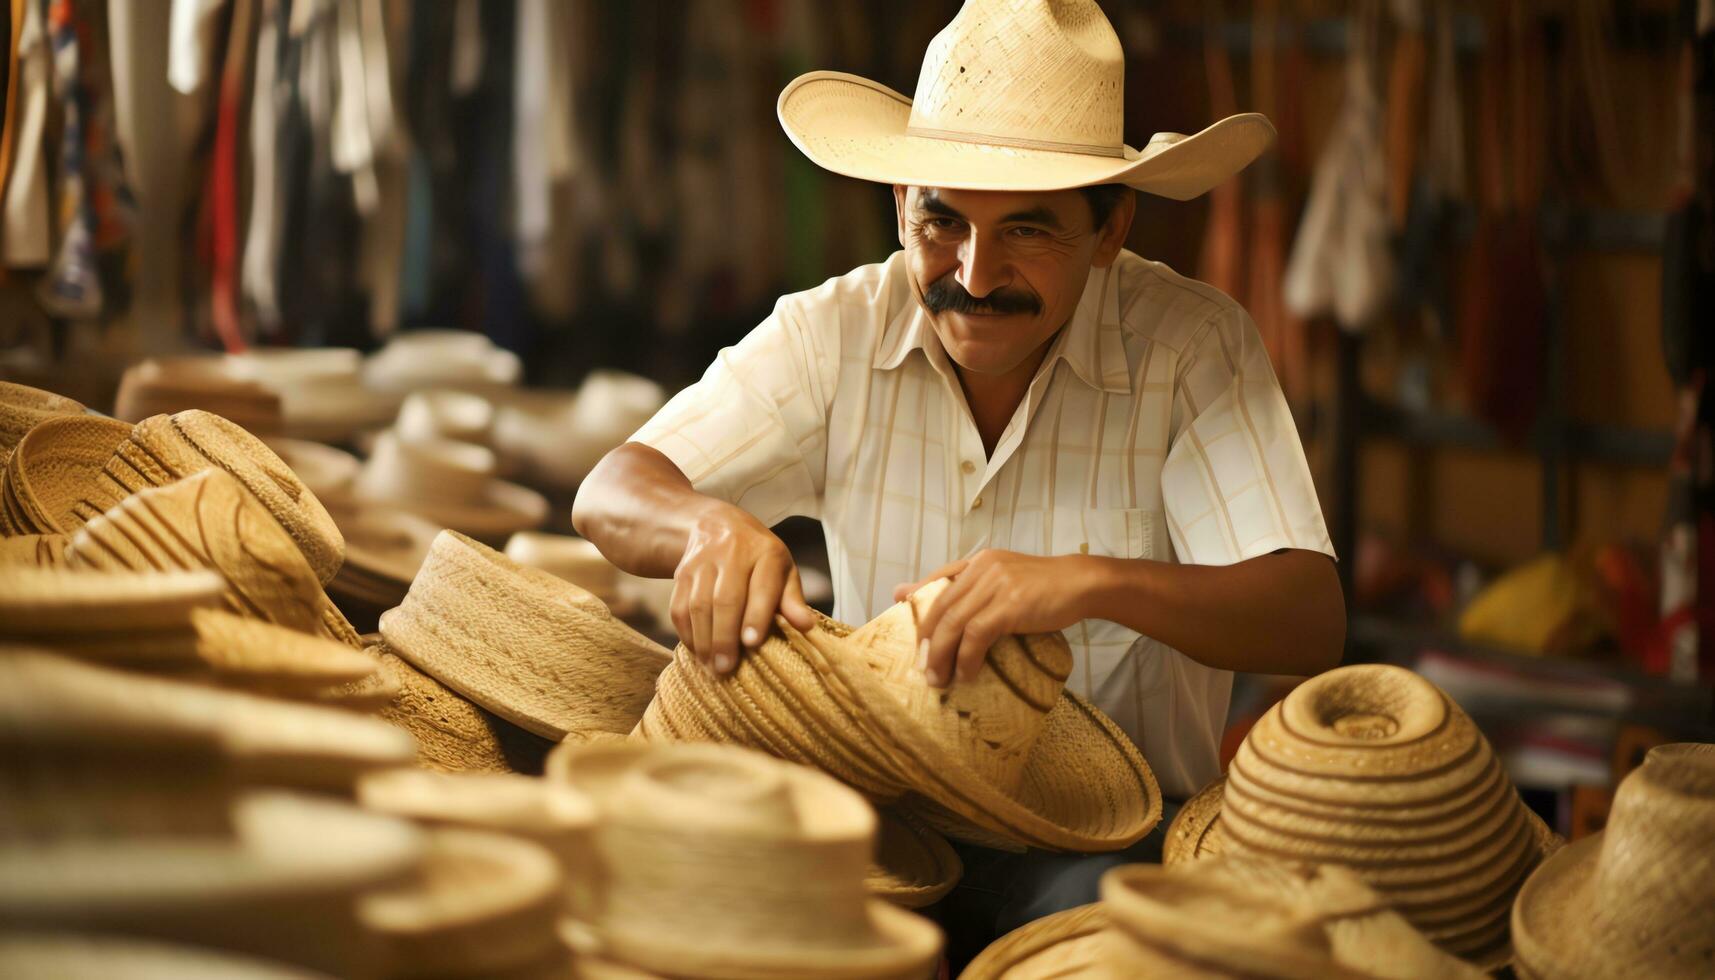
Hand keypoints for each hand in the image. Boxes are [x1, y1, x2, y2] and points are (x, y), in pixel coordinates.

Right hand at [671, 499, 816, 673]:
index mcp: (766, 552)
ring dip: (703, 640)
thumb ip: (792, 600)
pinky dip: (686, 633)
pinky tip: (697, 651)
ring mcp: (703, 561)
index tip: (752, 643)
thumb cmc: (760, 559)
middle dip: (724, 637)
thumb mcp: (783, 571)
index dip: (756, 615)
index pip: (761, 586)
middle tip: (726, 668)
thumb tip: (806, 626)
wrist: (717, 525)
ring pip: (698, 605)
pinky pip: (679, 606)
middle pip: (725, 599)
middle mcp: (732, 552)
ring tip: (711, 667)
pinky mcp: (682, 572)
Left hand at [894, 550, 1100, 687]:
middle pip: (941, 607)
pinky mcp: (1009, 605)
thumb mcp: (1008, 579)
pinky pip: (976, 636)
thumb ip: (978, 588)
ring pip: (953, 623)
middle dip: (928, 641)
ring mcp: (995, 585)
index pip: (938, 580)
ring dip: (941, 655)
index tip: (903, 624)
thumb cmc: (1046, 587)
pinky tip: (966, 674)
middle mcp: (982, 568)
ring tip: (938, 679)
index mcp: (980, 560)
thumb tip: (945, 604)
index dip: (918, 603)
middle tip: (923, 668)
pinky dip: (966, 658)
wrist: (1082, 583)